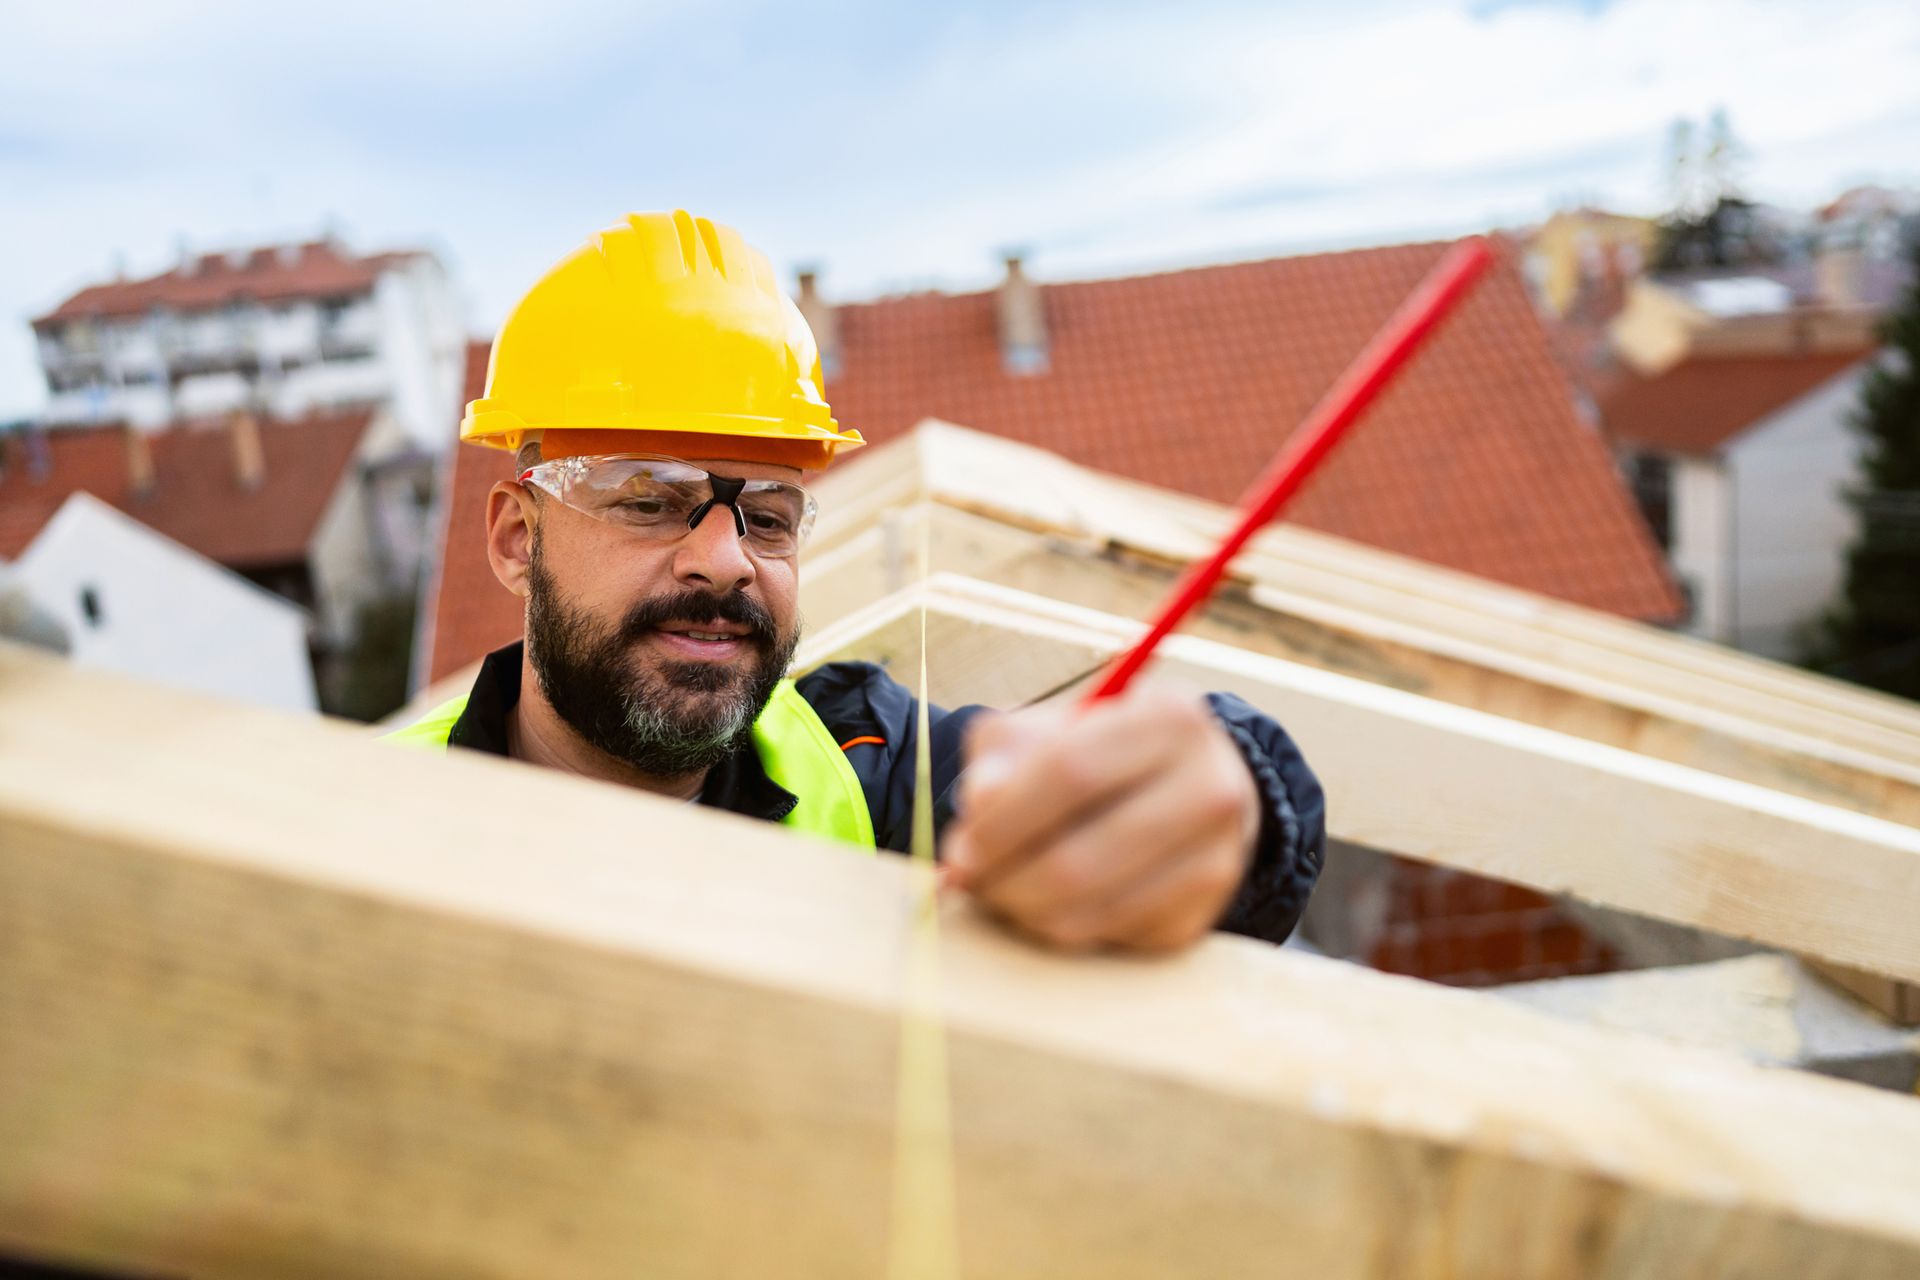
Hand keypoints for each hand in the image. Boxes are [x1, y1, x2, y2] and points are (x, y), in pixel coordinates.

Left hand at [941, 686, 1260, 952]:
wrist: (1185, 789)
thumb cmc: (1100, 753)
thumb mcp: (1050, 729)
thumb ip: (1004, 754)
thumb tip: (980, 807)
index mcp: (1171, 719)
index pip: (1071, 774)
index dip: (1004, 820)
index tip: (961, 849)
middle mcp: (1210, 788)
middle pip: (1080, 859)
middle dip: (1006, 880)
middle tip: (969, 881)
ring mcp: (1214, 859)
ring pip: (1093, 910)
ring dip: (1025, 912)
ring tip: (998, 890)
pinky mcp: (1199, 916)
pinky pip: (1110, 938)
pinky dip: (1062, 928)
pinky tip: (1045, 902)